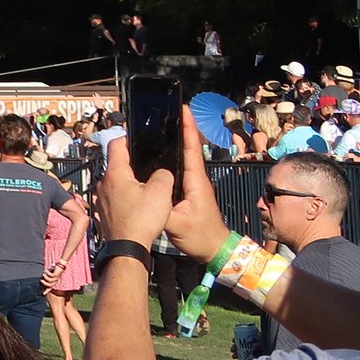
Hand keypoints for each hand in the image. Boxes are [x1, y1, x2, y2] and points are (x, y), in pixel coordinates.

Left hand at [96, 134, 173, 246]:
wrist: (128, 248)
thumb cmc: (142, 219)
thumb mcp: (161, 191)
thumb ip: (163, 175)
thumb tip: (162, 172)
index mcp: (114, 173)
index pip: (116, 144)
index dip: (128, 139)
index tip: (138, 140)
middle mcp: (102, 183)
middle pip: (117, 165)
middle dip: (132, 166)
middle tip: (149, 170)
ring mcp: (100, 199)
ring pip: (116, 184)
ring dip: (129, 184)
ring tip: (146, 191)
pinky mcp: (103, 213)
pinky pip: (114, 199)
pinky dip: (125, 199)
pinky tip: (138, 207)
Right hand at [158, 123, 234, 262]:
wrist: (214, 249)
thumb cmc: (200, 236)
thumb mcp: (176, 224)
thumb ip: (159, 207)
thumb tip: (144, 192)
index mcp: (195, 182)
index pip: (191, 150)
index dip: (188, 129)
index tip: (184, 110)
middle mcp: (196, 179)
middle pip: (187, 149)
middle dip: (181, 129)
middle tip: (169, 112)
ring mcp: (193, 185)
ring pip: (183, 159)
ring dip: (176, 142)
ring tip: (163, 128)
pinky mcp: (189, 192)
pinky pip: (179, 170)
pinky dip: (172, 158)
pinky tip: (159, 156)